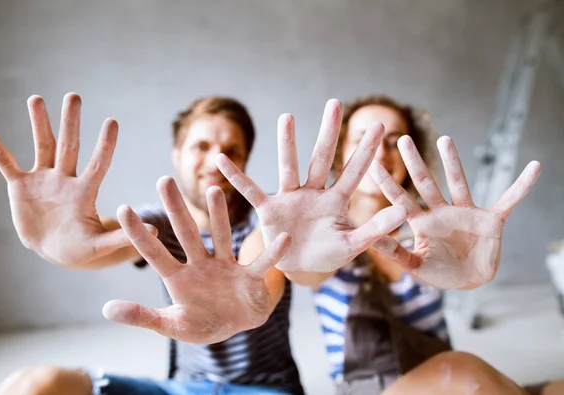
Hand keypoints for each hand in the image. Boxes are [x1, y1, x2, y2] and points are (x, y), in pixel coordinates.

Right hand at [0, 93, 144, 267]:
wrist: (54, 250)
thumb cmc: (81, 248)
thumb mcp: (100, 246)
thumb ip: (123, 236)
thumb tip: (156, 229)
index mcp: (85, 192)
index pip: (98, 164)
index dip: (105, 145)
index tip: (112, 121)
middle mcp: (65, 179)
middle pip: (69, 146)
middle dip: (70, 122)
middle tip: (74, 96)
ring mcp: (42, 180)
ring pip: (41, 146)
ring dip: (38, 123)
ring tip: (36, 98)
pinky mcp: (20, 186)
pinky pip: (6, 162)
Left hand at [103, 177, 291, 343]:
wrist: (237, 328)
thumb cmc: (203, 323)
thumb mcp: (171, 325)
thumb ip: (142, 316)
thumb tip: (106, 308)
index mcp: (178, 278)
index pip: (154, 253)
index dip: (139, 234)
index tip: (123, 208)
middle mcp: (201, 265)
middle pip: (186, 234)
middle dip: (175, 208)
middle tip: (163, 180)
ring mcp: (226, 267)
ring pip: (221, 237)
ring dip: (219, 216)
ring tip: (214, 190)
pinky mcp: (250, 277)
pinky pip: (261, 263)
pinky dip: (272, 253)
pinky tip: (283, 237)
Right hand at [215, 99, 406, 272]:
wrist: (298, 268)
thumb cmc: (327, 255)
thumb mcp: (353, 244)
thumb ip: (375, 229)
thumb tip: (403, 212)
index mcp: (336, 201)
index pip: (354, 171)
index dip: (366, 150)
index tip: (379, 125)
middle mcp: (313, 192)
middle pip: (322, 158)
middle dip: (328, 132)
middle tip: (334, 103)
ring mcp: (290, 198)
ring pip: (289, 167)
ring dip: (288, 143)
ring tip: (288, 116)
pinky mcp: (269, 210)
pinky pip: (251, 191)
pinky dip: (237, 177)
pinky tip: (221, 161)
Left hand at [369, 135, 541, 289]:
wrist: (469, 281)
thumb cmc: (440, 273)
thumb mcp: (415, 266)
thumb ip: (396, 254)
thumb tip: (372, 242)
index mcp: (421, 223)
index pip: (400, 199)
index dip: (387, 183)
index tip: (372, 164)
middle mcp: (441, 212)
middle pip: (425, 183)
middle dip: (414, 162)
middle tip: (402, 139)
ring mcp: (465, 213)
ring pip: (457, 182)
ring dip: (452, 162)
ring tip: (444, 139)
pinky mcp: (490, 220)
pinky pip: (509, 200)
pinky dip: (522, 186)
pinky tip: (534, 167)